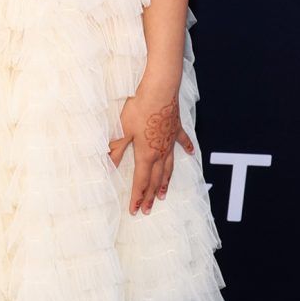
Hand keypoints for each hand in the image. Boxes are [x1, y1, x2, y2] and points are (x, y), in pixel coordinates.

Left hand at [109, 78, 194, 214]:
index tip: (135, 209)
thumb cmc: (139, 109)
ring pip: (169, 167)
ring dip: (166, 181)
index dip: (137, 196)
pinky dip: (187, 148)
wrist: (159, 91)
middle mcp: (160, 152)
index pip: (141, 181)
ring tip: (164, 194)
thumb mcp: (122, 131)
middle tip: (148, 209)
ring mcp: (170, 142)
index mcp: (146, 154)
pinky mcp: (176, 129)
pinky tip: (191, 153)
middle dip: (150, 195)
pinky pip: (183, 141)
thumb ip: (117, 149)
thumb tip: (108, 165)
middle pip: (156, 179)